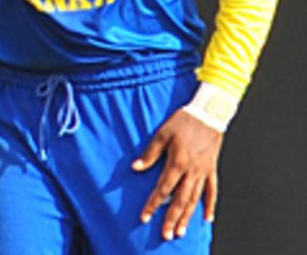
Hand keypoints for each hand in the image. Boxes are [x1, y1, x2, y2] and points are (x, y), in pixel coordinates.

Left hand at [132, 108, 223, 240]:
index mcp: (177, 163)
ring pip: (195, 200)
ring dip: (187, 217)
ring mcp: (204, 172)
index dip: (153, 204)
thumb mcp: (162, 134)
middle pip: (180, 200)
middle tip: (165, 235)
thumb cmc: (183, 121)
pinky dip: (210, 205)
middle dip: (171, 218)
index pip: (163, 189)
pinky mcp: (212, 170)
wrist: (208, 114)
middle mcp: (192, 171)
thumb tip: (135, 168)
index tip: (145, 218)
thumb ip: (150, 153)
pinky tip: (207, 219)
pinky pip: (212, 191)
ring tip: (180, 232)